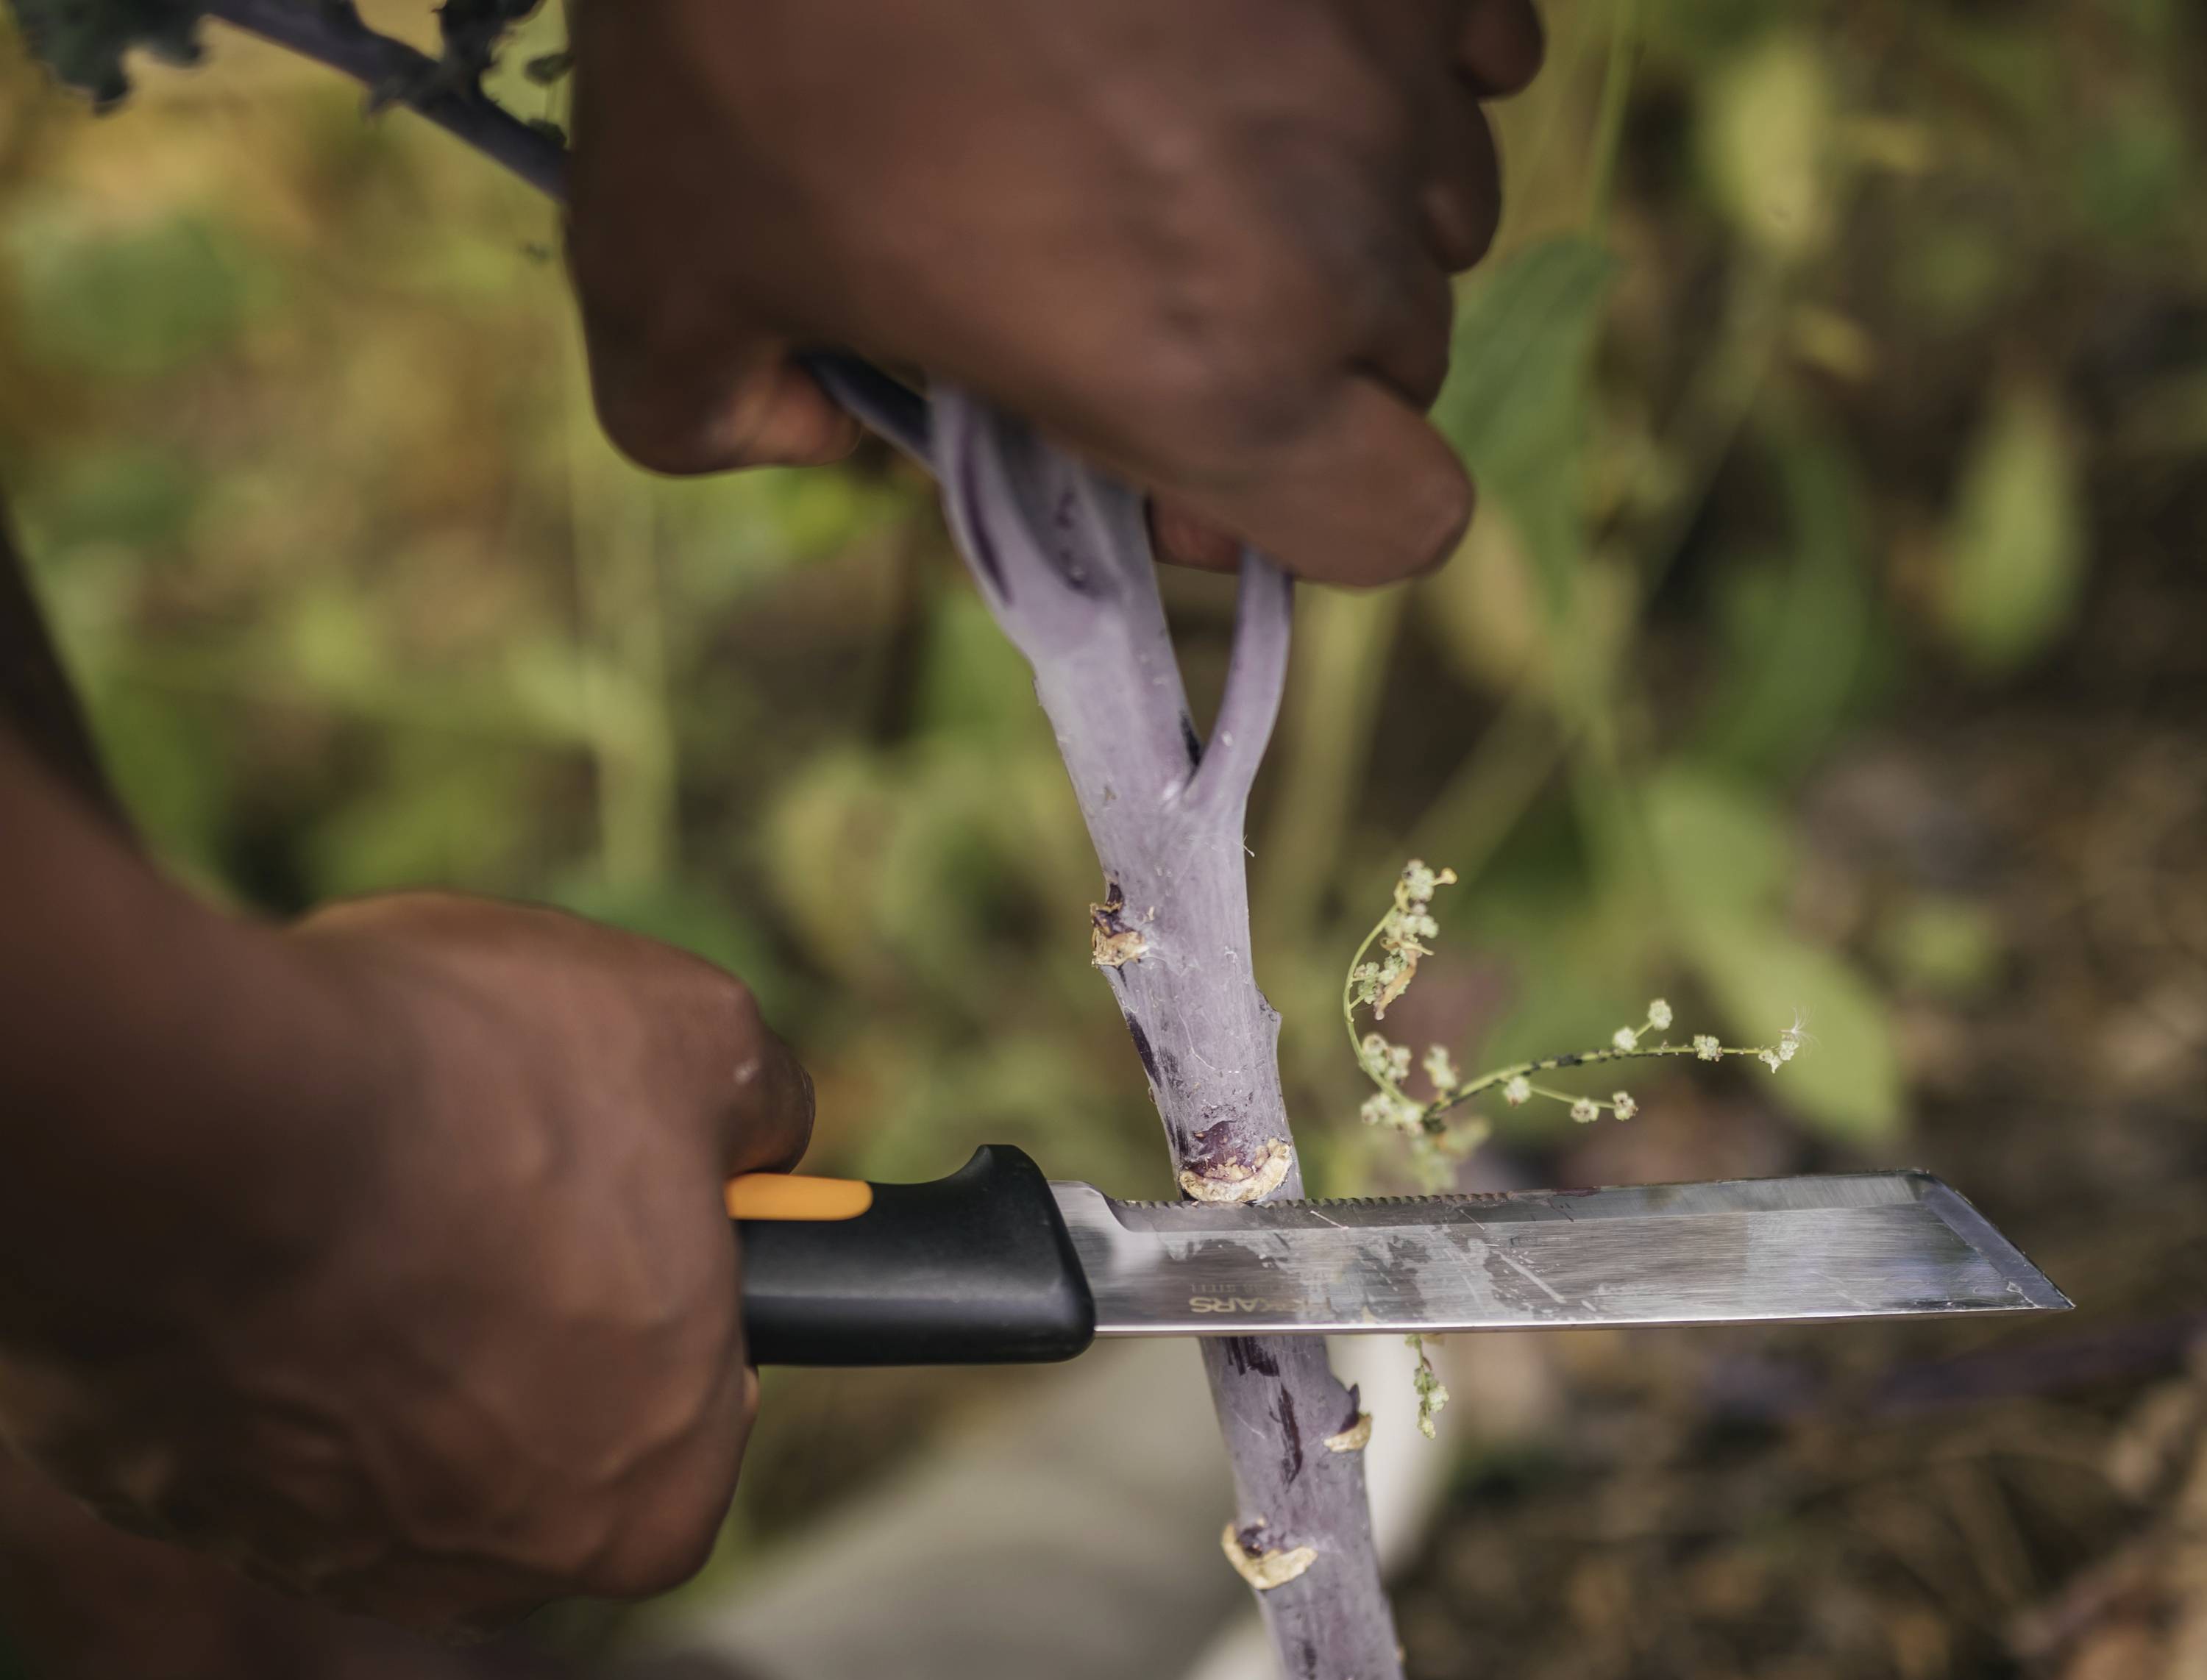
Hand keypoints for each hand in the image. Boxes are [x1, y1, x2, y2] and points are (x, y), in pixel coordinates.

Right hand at [0, 894, 809, 1632]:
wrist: (205, 1119)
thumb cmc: (483, 1093)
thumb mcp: (704, 1041)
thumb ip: (763, 1114)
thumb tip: (762, 1131)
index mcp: (654, 1506)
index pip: (701, 1403)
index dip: (673, 1284)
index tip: (630, 1206)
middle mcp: (491, 1576)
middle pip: (545, 1423)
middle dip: (529, 1304)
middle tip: (493, 1173)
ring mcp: (315, 1552)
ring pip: (390, 1424)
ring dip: (391, 1318)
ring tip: (374, 1183)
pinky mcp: (166, 1500)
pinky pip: (250, 1409)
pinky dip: (263, 1326)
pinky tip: (261, 1225)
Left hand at [564, 0, 1542, 586]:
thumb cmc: (739, 10)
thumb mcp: (657, 262)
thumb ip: (716, 414)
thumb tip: (811, 426)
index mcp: (1209, 376)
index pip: (1402, 527)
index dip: (1303, 515)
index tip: (1189, 461)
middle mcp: (1346, 233)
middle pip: (1404, 364)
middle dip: (1289, 354)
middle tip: (1134, 275)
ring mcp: (1394, 58)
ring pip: (1434, 204)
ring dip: (1334, 204)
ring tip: (1177, 126)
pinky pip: (1471, 43)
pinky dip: (1383, 57)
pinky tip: (1253, 24)